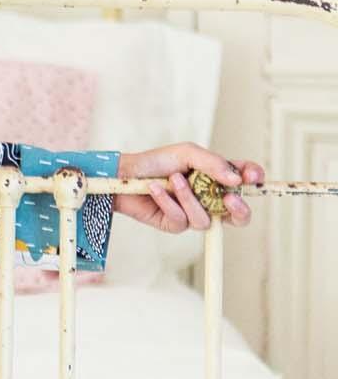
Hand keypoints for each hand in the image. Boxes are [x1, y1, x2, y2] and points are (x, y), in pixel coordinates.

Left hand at [114, 145, 260, 230]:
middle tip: (231, 199)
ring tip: (173, 180)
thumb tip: (237, 180)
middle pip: (237, 215)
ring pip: (205, 218)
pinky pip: (180, 220)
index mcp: (216, 176)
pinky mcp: (174, 224)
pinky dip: (168, 202)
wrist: (125, 176)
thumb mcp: (188, 153)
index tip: (252, 177)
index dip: (252, 180)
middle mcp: (208, 197)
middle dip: (239, 210)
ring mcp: (192, 212)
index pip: (243, 181)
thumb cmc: (157, 161)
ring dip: (189, 198)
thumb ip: (214, 164)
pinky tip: (155, 189)